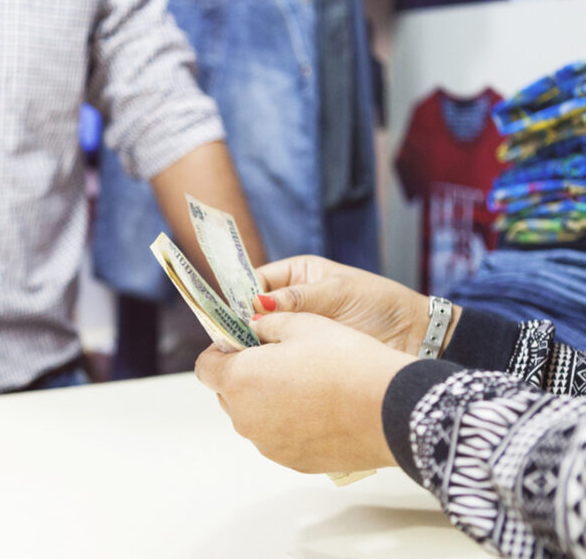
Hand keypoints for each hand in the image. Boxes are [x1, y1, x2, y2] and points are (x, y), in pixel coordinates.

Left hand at [195, 312, 415, 473]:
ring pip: (254, 417)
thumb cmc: (344, 361)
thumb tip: (254, 327)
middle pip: (228, 393)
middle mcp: (245, 418)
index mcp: (238, 380)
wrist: (390, 408)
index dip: (221, 351)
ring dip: (267, 400)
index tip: (243, 343)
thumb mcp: (301, 323)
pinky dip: (289, 423)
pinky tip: (319, 407)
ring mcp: (268, 444)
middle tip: (277, 358)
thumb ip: (266, 323)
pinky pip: (279, 437)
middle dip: (244, 375)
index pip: (205, 367)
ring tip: (304, 382)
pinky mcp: (293, 461)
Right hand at [252, 255, 457, 355]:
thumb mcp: (337, 293)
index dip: (241, 297)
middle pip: (255, 311)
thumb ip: (296, 299)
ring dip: (256, 345)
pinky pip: (281, 356)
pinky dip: (272, 361)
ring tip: (247, 357)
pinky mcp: (307, 354)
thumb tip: (255, 306)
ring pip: (265, 335)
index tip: (230, 315)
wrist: (414, 337)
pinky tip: (266, 369)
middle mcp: (292, 301)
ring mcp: (299, 328)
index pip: (256, 282)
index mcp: (297, 274)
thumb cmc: (380, 304)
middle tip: (233, 340)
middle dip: (244, 324)